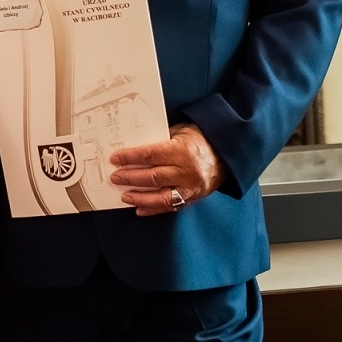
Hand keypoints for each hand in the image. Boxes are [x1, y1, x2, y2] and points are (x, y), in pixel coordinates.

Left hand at [108, 123, 223, 215]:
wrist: (226, 155)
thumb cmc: (199, 140)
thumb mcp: (180, 132)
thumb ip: (160, 139)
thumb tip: (133, 146)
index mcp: (182, 151)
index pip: (150, 155)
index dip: (130, 158)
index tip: (115, 159)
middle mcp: (186, 171)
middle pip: (152, 177)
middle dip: (130, 178)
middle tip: (115, 177)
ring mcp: (190, 187)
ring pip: (161, 197)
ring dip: (140, 197)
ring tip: (125, 196)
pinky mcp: (192, 198)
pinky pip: (171, 206)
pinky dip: (154, 209)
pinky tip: (139, 209)